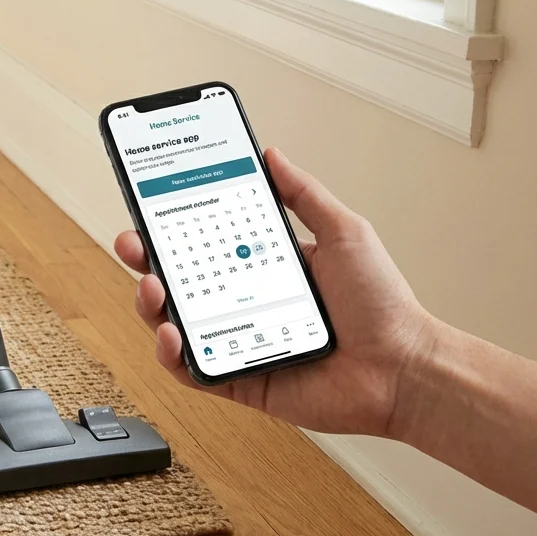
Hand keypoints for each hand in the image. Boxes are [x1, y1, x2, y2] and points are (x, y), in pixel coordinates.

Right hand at [113, 147, 438, 436]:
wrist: (403, 369)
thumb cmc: (383, 307)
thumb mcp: (344, 232)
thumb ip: (304, 194)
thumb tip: (272, 155)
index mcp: (262, 266)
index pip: (204, 239)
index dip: (171, 222)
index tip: (149, 200)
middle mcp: (243, 302)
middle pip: (177, 278)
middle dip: (144, 258)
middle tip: (133, 242)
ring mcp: (235, 340)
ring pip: (173, 322)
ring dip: (150, 302)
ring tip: (152, 287)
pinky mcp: (236, 379)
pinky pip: (189, 369)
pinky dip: (171, 353)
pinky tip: (173, 334)